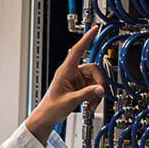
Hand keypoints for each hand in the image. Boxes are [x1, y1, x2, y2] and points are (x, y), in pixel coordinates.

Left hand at [25, 26, 106, 142]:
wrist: (48, 117)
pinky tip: (91, 105)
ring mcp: (77, 80)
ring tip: (92, 105)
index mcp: (65, 71)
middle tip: (98, 95)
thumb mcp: (71, 101)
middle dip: (99, 83)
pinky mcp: (81, 87)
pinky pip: (94, 87)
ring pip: (96, 80)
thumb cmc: (52, 107)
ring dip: (97, 93)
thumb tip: (100, 90)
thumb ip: (87, 94)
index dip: (86, 39)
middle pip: (94, 69)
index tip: (94, 30)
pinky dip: (95, 96)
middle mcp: (72, 73)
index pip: (77, 50)